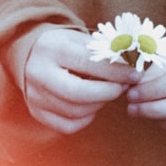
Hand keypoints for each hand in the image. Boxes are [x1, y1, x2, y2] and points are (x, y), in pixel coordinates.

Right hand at [24, 28, 141, 134]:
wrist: (31, 54)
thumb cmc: (64, 46)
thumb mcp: (81, 40)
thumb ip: (104, 52)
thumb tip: (132, 66)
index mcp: (52, 48)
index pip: (87, 63)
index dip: (115, 72)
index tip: (135, 75)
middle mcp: (39, 72)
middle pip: (78, 93)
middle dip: (108, 93)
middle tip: (123, 88)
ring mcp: (35, 95)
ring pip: (75, 111)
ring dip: (99, 104)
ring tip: (107, 93)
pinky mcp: (36, 112)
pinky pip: (68, 126)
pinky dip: (86, 119)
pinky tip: (91, 106)